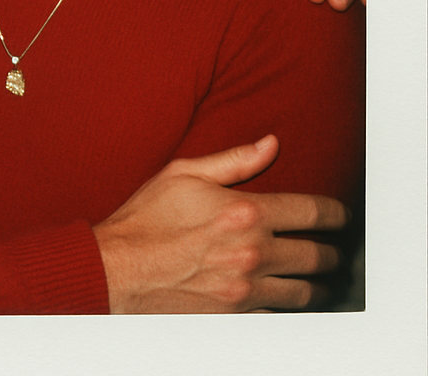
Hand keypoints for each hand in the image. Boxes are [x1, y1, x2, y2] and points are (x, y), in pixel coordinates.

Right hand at [94, 135, 347, 312]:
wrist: (118, 269)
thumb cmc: (146, 218)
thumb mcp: (182, 173)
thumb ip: (233, 160)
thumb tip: (270, 143)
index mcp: (246, 212)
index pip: (311, 212)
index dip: (334, 213)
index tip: (339, 216)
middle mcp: (253, 252)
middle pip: (315, 256)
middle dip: (328, 252)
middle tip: (328, 250)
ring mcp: (246, 288)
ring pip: (303, 291)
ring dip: (314, 284)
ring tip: (314, 279)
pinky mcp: (235, 315)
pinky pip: (276, 314)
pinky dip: (283, 306)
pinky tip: (280, 297)